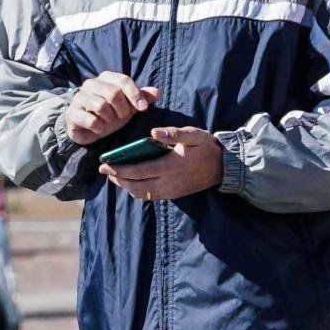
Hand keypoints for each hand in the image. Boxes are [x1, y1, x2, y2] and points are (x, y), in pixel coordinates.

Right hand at [65, 74, 157, 146]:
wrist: (87, 128)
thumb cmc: (110, 114)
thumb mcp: (129, 105)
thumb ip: (142, 97)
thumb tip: (157, 92)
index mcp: (106, 78)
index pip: (123, 80)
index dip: (135, 95)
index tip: (143, 109)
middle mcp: (91, 84)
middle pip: (113, 93)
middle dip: (122, 109)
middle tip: (121, 117)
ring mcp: (79, 97)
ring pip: (101, 106)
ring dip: (110, 119)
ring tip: (109, 121)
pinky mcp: (72, 113)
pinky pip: (91, 121)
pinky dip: (100, 128)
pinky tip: (99, 128)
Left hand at [103, 125, 224, 202]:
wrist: (224, 167)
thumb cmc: (206, 147)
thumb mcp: (193, 135)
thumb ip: (173, 134)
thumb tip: (153, 133)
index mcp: (169, 167)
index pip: (137, 171)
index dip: (119, 169)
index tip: (105, 164)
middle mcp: (167, 182)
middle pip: (135, 186)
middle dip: (118, 179)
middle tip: (105, 170)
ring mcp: (170, 191)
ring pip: (141, 194)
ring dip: (126, 186)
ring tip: (115, 176)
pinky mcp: (173, 194)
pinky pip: (150, 196)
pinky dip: (137, 191)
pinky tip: (132, 182)